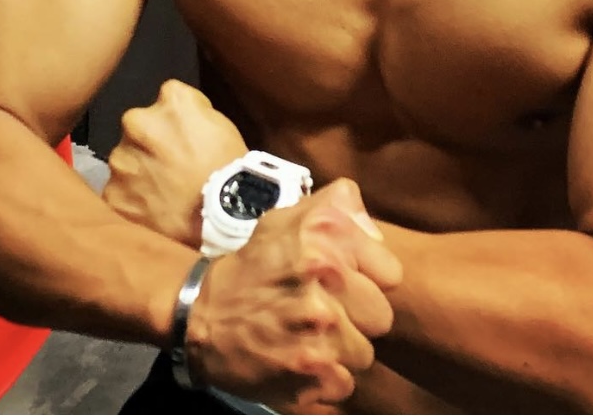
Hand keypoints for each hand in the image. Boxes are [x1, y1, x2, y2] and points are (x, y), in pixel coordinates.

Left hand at [103, 79, 246, 246]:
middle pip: (138, 127)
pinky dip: (132, 198)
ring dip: (138, 170)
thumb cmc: (228, 168)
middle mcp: (137, 121)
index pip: (166, 100)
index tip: (185, 138)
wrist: (225, 216)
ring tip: (162, 190)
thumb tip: (176, 117)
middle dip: (150, 143)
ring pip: (125, 159)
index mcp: (170, 100)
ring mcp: (121, 159)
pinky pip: (119, 191)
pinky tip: (154, 208)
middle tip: (170, 165)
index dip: (176, 121)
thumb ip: (191, 112)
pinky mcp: (113, 193)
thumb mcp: (220, 124)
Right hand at [185, 178, 402, 413]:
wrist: (202, 315)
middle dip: (358, 315)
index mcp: (323, 248)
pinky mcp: (308, 384)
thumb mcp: (287, 218)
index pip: (391, 274)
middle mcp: (323, 297)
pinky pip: (344, 386)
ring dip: (341, 349)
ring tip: (309, 334)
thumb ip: (338, 207)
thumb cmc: (253, 265)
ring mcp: (317, 346)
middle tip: (326, 309)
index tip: (345, 278)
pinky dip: (325, 379)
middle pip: (382, 318)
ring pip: (364, 355)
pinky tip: (300, 360)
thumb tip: (376, 231)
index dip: (369, 275)